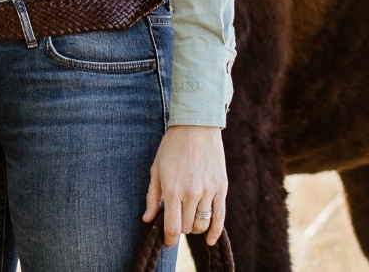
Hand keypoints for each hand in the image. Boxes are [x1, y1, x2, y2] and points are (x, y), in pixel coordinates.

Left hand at [144, 124, 226, 245]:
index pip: (172, 227)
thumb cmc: (172, 148)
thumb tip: (147, 220)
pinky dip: (215, 231)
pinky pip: (220, 217)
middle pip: (188, 227)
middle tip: (177, 219)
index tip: (167, 242)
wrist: (196, 127)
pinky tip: (209, 239)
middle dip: (181, 228)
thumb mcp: (156, 170)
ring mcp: (208, 191)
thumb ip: (152, 197)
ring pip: (202, 223)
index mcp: (172, 189)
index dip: (169, 239)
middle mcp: (192, 193)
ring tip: (189, 220)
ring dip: (195, 227)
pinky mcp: (221, 188)